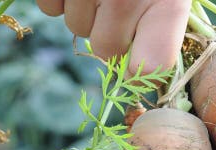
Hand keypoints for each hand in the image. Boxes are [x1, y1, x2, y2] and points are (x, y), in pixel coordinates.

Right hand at [36, 0, 190, 74]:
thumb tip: (149, 76)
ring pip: (76, 27)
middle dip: (111, 32)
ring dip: (86, 10)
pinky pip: (50, 7)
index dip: (141, 68)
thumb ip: (163, 26)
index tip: (140, 59)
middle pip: (107, 50)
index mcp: (166, 1)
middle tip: (121, 0)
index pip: (149, 69)